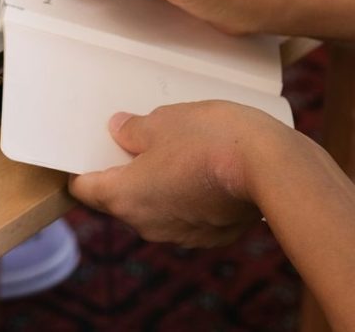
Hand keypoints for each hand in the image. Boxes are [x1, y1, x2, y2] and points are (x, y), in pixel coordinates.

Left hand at [67, 101, 292, 247]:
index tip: (87, 150)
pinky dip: (185, 194)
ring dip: (156, 183)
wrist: (274, 168)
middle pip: (118, 199)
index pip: (84, 189)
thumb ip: (132, 129)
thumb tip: (119, 130)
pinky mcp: (211, 235)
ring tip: (171, 149)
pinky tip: (199, 168)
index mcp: (123, 198)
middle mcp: (146, 224)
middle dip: (122, 171)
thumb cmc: (210, 140)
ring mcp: (180, 234)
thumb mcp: (161, 121)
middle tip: (132, 140)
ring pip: (153, 207)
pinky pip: (185, 213)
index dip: (82, 167)